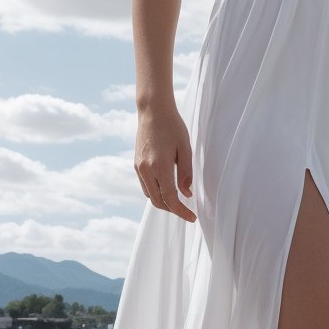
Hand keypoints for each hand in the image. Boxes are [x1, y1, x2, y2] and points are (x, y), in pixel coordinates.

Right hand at [134, 103, 195, 221]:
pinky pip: (145, 186)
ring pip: (150, 195)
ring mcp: (139, 167)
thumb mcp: (186, 148)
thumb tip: (186, 194)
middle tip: (187, 211)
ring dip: (163, 202)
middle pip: (158, 201)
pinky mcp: (136, 164)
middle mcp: (146, 170)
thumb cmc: (173, 126)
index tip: (192, 218)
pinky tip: (167, 188)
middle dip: (173, 210)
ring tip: (178, 201)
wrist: (152, 110)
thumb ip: (186, 173)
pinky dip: (156, 192)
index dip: (181, 212)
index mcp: (160, 166)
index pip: (170, 199)